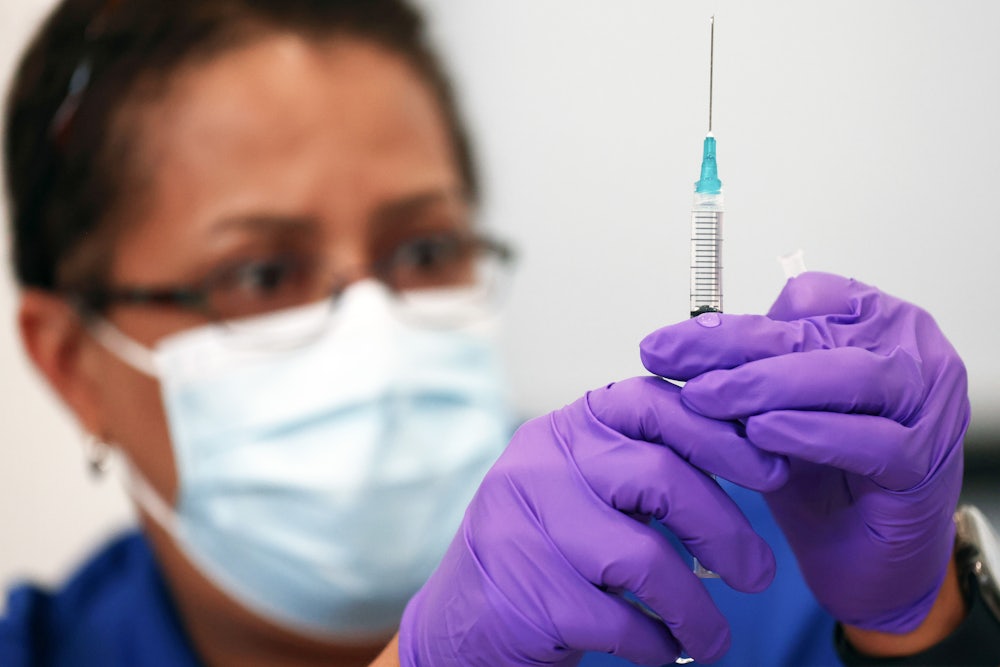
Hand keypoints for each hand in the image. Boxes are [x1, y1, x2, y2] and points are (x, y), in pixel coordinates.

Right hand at [399, 377, 787, 665]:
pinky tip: (664, 649)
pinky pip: (620, 620)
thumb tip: (756, 459)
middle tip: (759, 576)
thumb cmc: (551, 545)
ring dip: (698, 609)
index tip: (771, 471)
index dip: (720, 434)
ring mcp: (527, 526)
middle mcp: (542, 464)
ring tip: (717, 639)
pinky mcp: (529, 593)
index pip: (651, 403)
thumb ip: (646, 464)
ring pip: (645, 558)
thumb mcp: (589, 485)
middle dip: (725, 532)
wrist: (468, 614)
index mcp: (568, 428)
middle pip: (659, 479)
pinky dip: (657, 643)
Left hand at [640, 272, 968, 633]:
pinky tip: (761, 433)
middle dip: (731, 347)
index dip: (733, 321)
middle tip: (668, 361)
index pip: (805, 299)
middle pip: (817, 333)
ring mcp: (929, 405)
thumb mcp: (774, 408)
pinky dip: (810, 433)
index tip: (669, 344)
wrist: (860, 557)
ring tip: (708, 399)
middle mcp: (913, 353)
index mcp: (878, 323)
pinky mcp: (926, 461)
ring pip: (852, 376)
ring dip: (769, 384)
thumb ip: (748, 369)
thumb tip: (677, 343)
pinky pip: (872, 440)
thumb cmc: (822, 473)